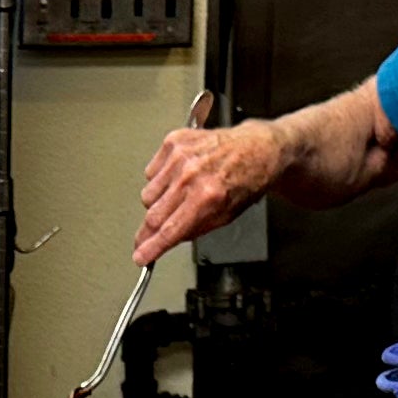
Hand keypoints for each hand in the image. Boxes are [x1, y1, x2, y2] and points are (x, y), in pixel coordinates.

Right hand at [135, 122, 284, 262]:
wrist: (257, 148)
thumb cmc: (247, 180)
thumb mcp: (226, 216)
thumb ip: (194, 229)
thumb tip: (167, 239)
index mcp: (207, 197)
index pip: (169, 230)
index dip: (151, 248)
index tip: (140, 255)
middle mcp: (191, 176)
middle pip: (153, 214)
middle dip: (150, 229)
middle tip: (151, 234)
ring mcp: (180, 157)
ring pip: (148, 195)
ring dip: (158, 201)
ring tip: (180, 194)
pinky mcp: (174, 142)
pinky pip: (150, 172)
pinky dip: (160, 179)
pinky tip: (178, 176)